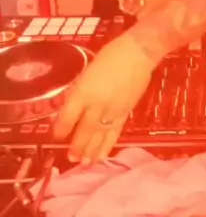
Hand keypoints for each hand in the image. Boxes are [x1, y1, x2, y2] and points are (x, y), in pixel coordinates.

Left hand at [53, 32, 155, 164]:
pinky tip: (102, 155)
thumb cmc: (111, 55)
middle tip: (71, 158)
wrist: (139, 53)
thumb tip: (72, 106)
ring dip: (91, 151)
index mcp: (84, 91)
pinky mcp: (126, 113)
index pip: (68, 116)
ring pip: (99, 135)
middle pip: (84, 130)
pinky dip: (108, 145)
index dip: (60, 129)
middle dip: (76, 146)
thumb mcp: (88, 71)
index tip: (56, 136)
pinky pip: (114, 133)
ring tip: (84, 163)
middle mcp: (97, 105)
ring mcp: (112, 111)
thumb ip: (80, 90)